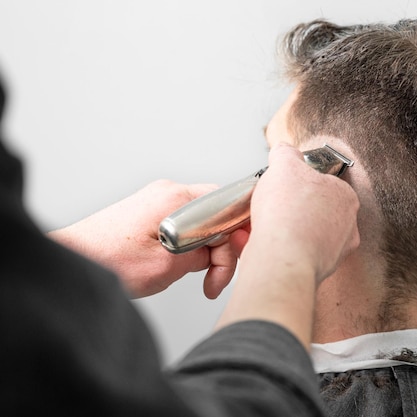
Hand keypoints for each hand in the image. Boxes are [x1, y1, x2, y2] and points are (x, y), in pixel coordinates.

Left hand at [48, 180, 237, 298]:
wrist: (72, 260)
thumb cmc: (106, 260)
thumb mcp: (168, 266)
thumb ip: (204, 253)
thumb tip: (220, 250)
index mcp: (175, 198)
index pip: (229, 205)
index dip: (239, 234)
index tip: (239, 256)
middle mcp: (169, 192)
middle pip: (219, 213)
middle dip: (223, 248)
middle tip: (215, 278)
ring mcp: (158, 199)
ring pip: (204, 221)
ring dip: (207, 249)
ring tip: (198, 276)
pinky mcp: (151, 210)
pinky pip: (187, 223)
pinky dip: (192, 245)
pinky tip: (184, 265)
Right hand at [241, 142, 360, 283]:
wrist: (281, 260)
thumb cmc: (289, 215)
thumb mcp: (284, 165)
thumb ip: (286, 154)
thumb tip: (284, 151)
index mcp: (346, 198)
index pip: (323, 184)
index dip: (299, 184)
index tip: (283, 187)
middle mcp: (346, 228)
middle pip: (311, 212)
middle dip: (288, 210)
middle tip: (269, 207)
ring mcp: (332, 254)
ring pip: (300, 236)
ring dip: (278, 230)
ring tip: (257, 226)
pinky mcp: (314, 272)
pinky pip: (290, 256)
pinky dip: (273, 249)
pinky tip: (256, 244)